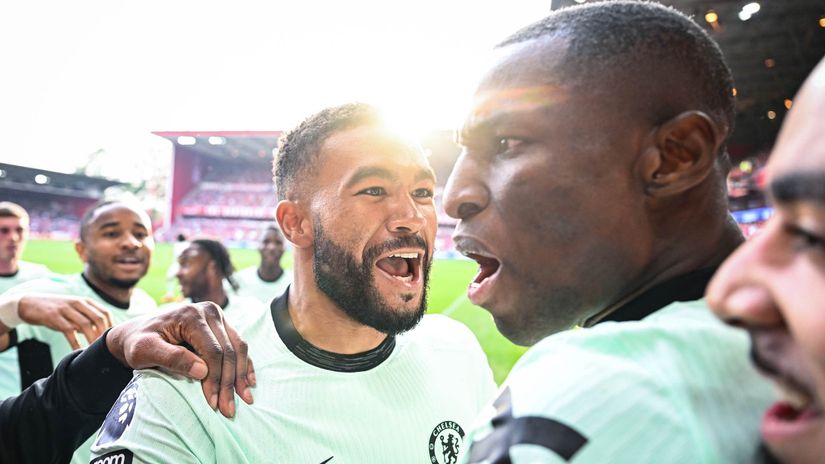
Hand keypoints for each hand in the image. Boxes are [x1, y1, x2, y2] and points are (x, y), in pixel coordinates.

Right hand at [18, 295, 112, 348]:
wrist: (29, 304)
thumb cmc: (56, 311)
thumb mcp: (74, 311)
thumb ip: (87, 319)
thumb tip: (102, 334)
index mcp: (85, 301)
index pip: (105, 313)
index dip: (111, 326)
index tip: (112, 339)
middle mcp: (78, 303)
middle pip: (98, 318)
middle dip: (103, 333)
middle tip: (105, 347)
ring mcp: (66, 309)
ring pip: (85, 324)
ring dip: (92, 339)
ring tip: (94, 350)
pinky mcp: (54, 317)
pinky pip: (68, 331)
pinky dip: (75, 342)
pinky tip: (78, 351)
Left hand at [105, 302, 254, 417]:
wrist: (135, 333)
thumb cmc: (137, 343)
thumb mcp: (144, 351)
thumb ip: (171, 358)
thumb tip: (202, 371)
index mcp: (191, 315)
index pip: (212, 350)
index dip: (215, 378)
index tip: (213, 403)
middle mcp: (209, 312)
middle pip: (228, 350)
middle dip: (229, 382)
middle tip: (228, 409)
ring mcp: (217, 317)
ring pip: (238, 348)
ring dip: (241, 375)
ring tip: (244, 398)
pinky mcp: (221, 325)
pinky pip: (239, 345)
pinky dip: (244, 364)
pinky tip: (248, 382)